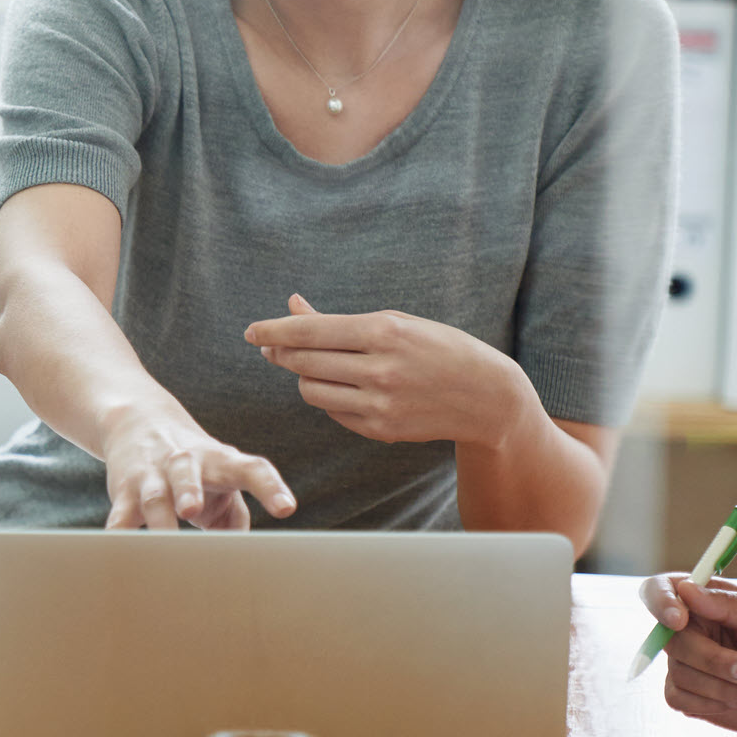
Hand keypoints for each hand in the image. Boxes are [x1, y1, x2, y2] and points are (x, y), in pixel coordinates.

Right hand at [96, 405, 294, 531]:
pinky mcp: (124, 490)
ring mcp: (152, 474)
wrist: (138, 421)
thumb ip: (236, 517)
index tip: (286, 508)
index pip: (251, 469)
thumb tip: (238, 556)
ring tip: (163, 538)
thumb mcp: (223, 482)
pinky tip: (117, 546)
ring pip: (154, 496)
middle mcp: (185, 462)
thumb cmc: (196, 466)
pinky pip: (120, 514)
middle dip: (188, 491)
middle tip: (192, 511)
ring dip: (158, 517)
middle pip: (187, 473)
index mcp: (221, 461)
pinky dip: (119, 532)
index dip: (270, 487)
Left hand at [246, 294, 528, 447]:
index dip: (273, 330)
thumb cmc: (438, 348)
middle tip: (270, 346)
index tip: (251, 331)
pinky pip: (332, 412)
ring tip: (316, 365)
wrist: (485, 396)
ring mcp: (380, 404)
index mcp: (384, 332)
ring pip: (311, 390)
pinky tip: (343, 387)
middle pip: (303, 362)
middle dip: (281, 352)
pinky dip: (328, 398)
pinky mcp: (380, 430)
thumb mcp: (394, 322)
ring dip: (304, 376)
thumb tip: (292, 306)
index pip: (310, 332)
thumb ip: (339, 321)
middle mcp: (379, 369)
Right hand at [636, 575, 736, 736]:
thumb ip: (731, 603)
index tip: (679, 620)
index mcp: (706, 600)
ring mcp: (686, 663)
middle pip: (671, 639)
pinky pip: (677, 699)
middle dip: (713, 660)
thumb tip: (686, 590)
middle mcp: (691, 629)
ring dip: (722, 687)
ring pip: (679, 673)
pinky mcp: (687, 694)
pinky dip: (713, 703)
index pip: (661, 589)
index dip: (660, 602)